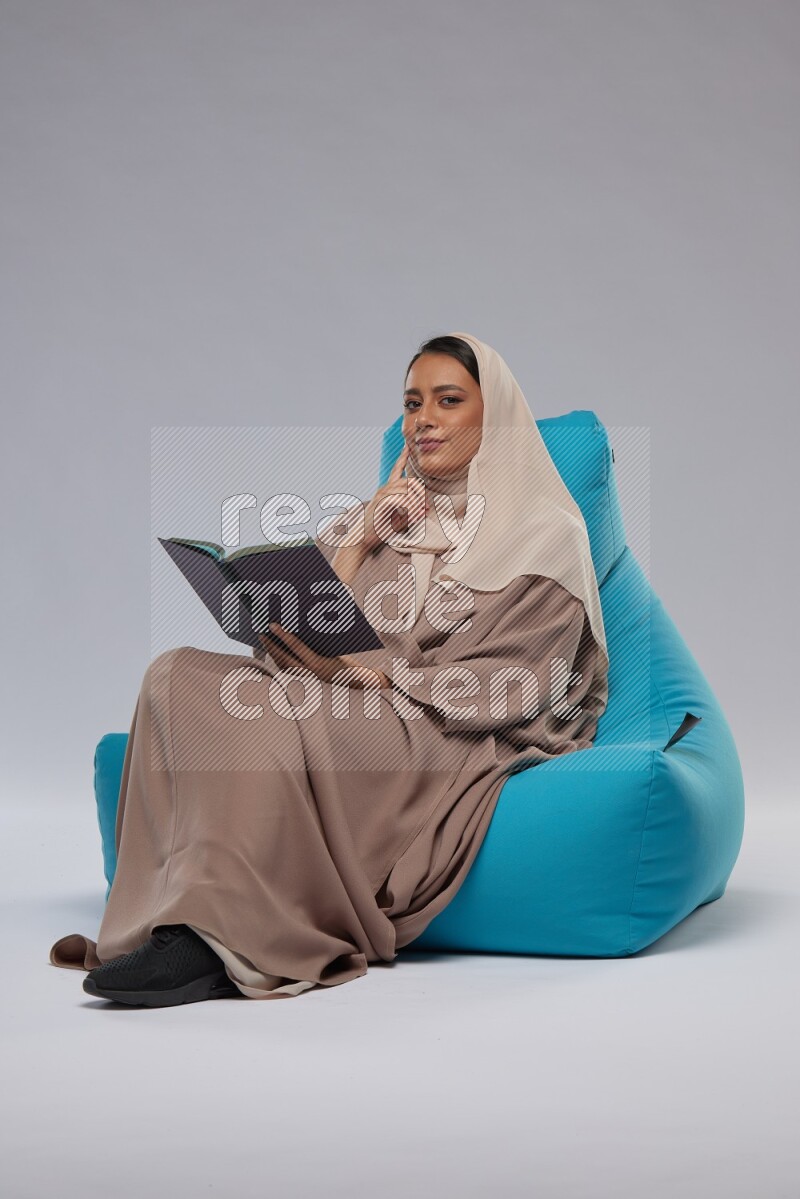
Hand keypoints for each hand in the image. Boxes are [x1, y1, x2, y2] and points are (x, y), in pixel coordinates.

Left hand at [258, 622, 388, 689]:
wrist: (355, 684)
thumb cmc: (346, 662)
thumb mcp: (335, 649)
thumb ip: (318, 639)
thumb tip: (299, 623)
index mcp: (318, 664)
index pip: (296, 647)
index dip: (283, 634)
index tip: (272, 624)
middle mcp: (309, 675)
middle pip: (283, 658)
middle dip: (270, 644)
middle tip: (261, 631)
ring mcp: (304, 682)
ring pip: (282, 665)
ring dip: (272, 652)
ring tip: (264, 638)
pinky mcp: (302, 684)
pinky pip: (286, 671)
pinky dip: (278, 659)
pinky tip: (273, 649)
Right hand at [360, 444, 428, 554]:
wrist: (363, 538)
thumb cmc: (381, 529)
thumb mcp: (400, 519)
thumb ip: (412, 512)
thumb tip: (427, 508)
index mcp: (388, 490)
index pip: (396, 469)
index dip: (402, 457)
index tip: (407, 445)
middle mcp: (384, 489)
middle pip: (409, 481)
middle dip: (421, 494)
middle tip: (427, 508)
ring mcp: (381, 495)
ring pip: (406, 489)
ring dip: (417, 502)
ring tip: (421, 513)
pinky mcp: (380, 503)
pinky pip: (400, 500)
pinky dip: (410, 508)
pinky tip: (415, 516)